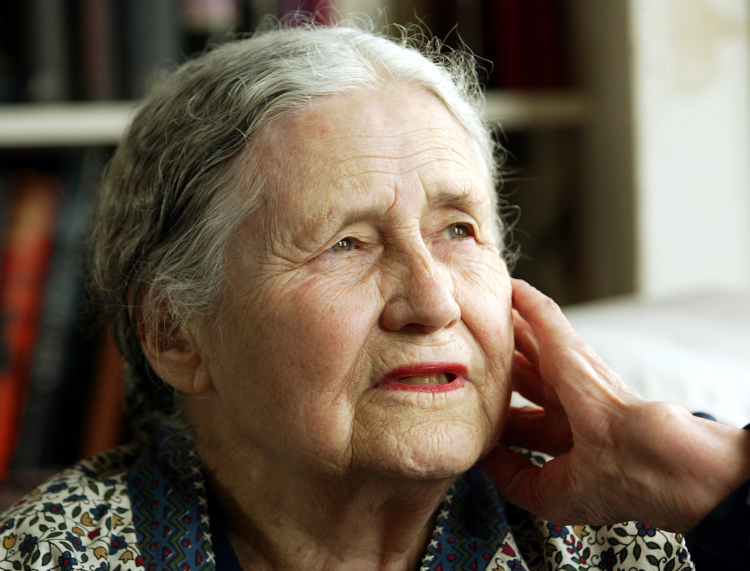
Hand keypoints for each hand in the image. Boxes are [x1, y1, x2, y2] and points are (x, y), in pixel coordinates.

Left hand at [480, 279, 749, 532]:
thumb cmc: (613, 482)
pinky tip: (512, 288)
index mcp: (569, 438)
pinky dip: (529, 302)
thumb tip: (481, 456)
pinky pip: (545, 317)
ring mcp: (572, 374)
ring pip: (532, 344)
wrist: (651, 462)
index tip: (475, 409)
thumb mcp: (548, 493)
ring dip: (511, 330)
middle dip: (502, 367)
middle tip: (474, 352)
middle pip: (525, 377)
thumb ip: (511, 475)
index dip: (500, 415)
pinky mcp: (571, 349)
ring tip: (486, 314)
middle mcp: (570, 403)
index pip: (524, 421)